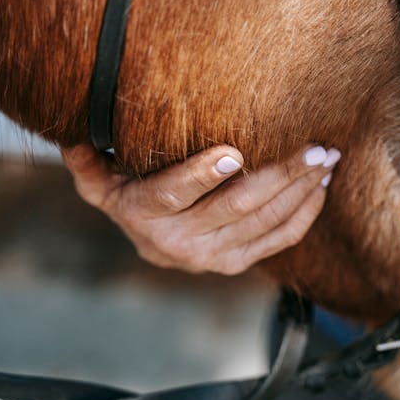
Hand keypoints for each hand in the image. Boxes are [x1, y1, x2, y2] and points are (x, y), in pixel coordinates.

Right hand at [61, 144, 340, 275]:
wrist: (150, 242)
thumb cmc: (127, 196)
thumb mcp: (99, 181)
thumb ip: (89, 161)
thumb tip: (72, 136)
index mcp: (144, 214)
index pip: (174, 193)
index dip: (203, 174)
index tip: (234, 152)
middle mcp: (179, 243)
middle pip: (236, 207)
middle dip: (280, 175)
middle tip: (315, 148)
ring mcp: (212, 258)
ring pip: (264, 222)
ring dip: (300, 190)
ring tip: (327, 159)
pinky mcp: (237, 263)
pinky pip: (278, 241)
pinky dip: (304, 214)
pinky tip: (322, 187)